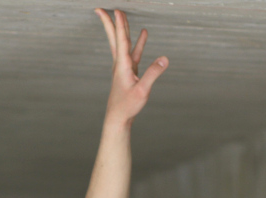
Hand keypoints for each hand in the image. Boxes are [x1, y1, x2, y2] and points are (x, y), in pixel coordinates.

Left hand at [95, 8, 168, 126]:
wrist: (118, 118)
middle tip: (100, 9)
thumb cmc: (128, 106)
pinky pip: (133, 52)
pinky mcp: (128, 72)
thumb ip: (153, 74)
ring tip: (123, 15)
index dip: (119, 24)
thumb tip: (164, 58)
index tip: (117, 11)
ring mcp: (124, 67)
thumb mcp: (142, 91)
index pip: (121, 40)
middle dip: (109, 23)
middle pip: (115, 38)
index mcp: (122, 66)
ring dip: (123, 29)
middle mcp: (120, 64)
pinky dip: (137, 43)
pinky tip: (143, 35)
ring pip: (123, 43)